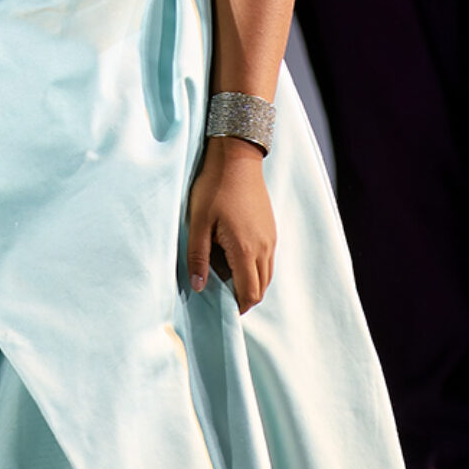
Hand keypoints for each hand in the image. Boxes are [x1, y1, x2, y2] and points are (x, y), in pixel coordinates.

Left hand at [184, 139, 275, 312]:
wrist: (236, 158)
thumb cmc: (213, 188)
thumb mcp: (197, 223)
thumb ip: (197, 257)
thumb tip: (199, 287)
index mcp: (246, 250)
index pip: (250, 293)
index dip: (237, 307)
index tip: (221, 309)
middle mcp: (265, 248)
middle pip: (261, 288)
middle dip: (243, 298)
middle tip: (220, 296)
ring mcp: (271, 238)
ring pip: (266, 274)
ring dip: (249, 282)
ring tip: (223, 276)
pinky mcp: (271, 229)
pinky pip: (267, 259)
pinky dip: (254, 267)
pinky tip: (233, 257)